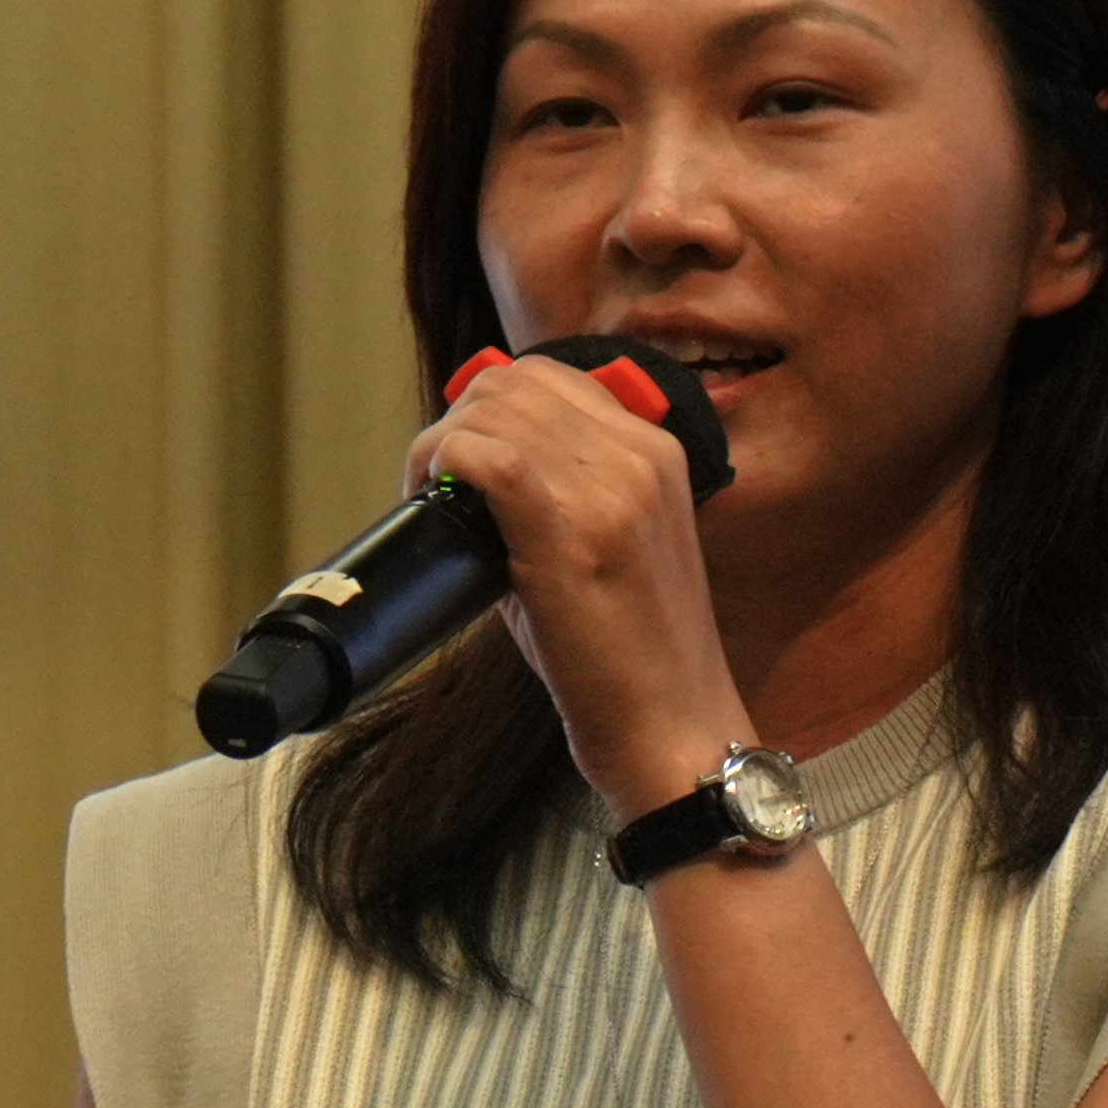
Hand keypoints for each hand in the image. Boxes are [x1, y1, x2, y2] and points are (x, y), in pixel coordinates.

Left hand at [408, 348, 745, 809]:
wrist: (672, 729)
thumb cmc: (631, 657)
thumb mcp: (615, 546)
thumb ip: (560, 494)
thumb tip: (474, 468)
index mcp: (656, 452)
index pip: (550, 377)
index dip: (489, 408)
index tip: (467, 461)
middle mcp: (639, 456)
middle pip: (512, 383)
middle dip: (458, 422)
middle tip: (438, 484)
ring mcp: (611, 489)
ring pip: (491, 410)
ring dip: (442, 446)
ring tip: (435, 501)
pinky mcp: (572, 533)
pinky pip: (485, 456)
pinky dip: (442, 467)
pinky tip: (437, 505)